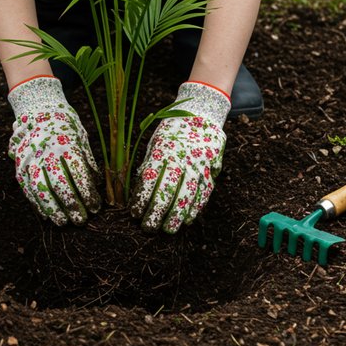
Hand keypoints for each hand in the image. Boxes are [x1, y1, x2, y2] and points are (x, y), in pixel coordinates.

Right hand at [7, 76, 101, 224]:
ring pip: (40, 189)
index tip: (95, 208)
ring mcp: (30, 158)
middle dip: (71, 205)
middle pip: (60, 184)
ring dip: (52, 209)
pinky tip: (46, 214)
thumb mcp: (81, 137)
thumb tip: (96, 184)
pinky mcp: (19, 164)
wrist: (37, 108)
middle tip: (81, 220)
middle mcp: (47, 152)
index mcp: (66, 144)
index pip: (79, 174)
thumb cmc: (65, 124)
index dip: (88, 194)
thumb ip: (87, 161)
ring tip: (62, 222)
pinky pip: (27, 188)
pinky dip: (37, 203)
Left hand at [131, 82, 229, 232]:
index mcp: (163, 150)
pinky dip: (196, 208)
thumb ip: (149, 164)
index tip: (134, 213)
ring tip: (168, 230)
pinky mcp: (211, 169)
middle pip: (168, 190)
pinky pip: (204, 192)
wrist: (202, 114)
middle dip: (157, 212)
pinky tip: (187, 220)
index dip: (141, 199)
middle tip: (148, 228)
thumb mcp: (156, 141)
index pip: (150, 179)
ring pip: (187, 194)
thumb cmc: (173, 130)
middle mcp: (181, 158)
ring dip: (177, 215)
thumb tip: (137, 190)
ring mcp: (198, 164)